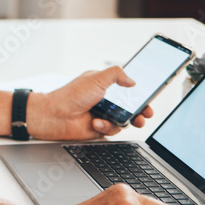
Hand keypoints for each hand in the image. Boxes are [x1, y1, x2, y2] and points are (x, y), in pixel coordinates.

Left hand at [28, 66, 152, 139]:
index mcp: (104, 85)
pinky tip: (96, 122)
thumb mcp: (96, 78)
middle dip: (141, 111)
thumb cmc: (71, 95)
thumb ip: (116, 75)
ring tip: (130, 120)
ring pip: (124, 120)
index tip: (149, 98)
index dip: (139, 94)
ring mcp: (102, 114)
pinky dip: (106, 127)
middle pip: (130, 107)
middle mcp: (105, 100)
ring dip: (124, 120)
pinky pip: (112, 129)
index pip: (127, 88)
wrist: (54, 116)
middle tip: (146, 114)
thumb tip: (132, 81)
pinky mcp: (99, 128)